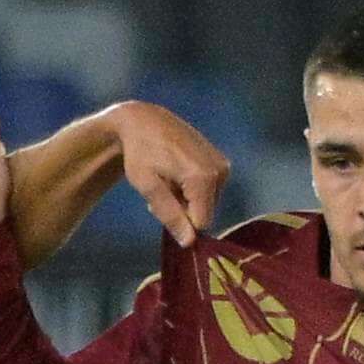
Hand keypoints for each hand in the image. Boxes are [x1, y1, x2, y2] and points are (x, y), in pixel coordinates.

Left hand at [107, 99, 228, 246]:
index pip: (201, 223)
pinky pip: (209, 191)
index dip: (181, 223)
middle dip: (183, 210)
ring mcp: (223, 165)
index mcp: (203, 177)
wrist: (144, 121)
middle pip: (205, 213)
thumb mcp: (148, 186)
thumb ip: (170, 215)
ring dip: (186, 200)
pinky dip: (192, 189)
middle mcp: (220, 171)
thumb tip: (189, 243)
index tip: (161, 208)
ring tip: (167, 181)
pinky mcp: (222, 162)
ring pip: (207, 203)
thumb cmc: (140, 153)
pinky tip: (177, 174)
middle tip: (162, 191)